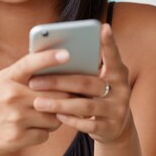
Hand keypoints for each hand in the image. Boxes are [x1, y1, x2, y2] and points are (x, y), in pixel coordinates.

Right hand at [0, 49, 71, 155]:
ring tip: (41, 115)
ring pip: (54, 118)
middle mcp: (12, 97)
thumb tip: (55, 62)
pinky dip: (42, 133)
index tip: (66, 54)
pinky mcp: (18, 138)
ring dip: (53, 118)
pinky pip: (45, 135)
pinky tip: (29, 129)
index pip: (30, 63)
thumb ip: (24, 71)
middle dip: (64, 98)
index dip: (49, 57)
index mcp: (7, 79)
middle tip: (66, 98)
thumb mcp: (0, 81)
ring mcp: (15, 119)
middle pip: (55, 96)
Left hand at [28, 24, 132, 143]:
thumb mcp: (96, 79)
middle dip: (59, 82)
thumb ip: (83, 68)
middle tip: (34, 81)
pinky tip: (56, 116)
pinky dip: (70, 120)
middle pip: (87, 82)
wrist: (114, 127)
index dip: (109, 43)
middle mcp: (121, 89)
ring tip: (38, 103)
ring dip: (59, 104)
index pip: (113, 56)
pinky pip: (87, 124)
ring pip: (86, 106)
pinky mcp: (110, 128)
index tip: (102, 28)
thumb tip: (52, 54)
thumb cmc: (96, 94)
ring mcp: (116, 110)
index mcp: (118, 72)